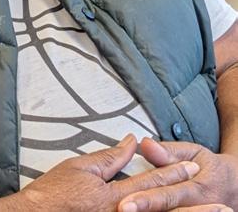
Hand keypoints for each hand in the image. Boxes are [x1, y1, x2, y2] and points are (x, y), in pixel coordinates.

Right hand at [2, 134, 199, 211]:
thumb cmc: (54, 193)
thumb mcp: (80, 168)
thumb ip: (109, 158)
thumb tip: (131, 143)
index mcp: (115, 196)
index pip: (151, 181)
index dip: (173, 172)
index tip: (193, 166)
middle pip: (164, 211)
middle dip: (194, 208)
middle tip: (221, 205)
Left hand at [117, 137, 237, 211]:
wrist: (237, 189)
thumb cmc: (210, 169)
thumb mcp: (194, 154)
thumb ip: (169, 152)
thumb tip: (145, 144)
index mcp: (198, 189)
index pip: (168, 195)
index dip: (145, 199)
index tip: (123, 202)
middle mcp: (199, 207)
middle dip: (144, 211)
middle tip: (122, 210)